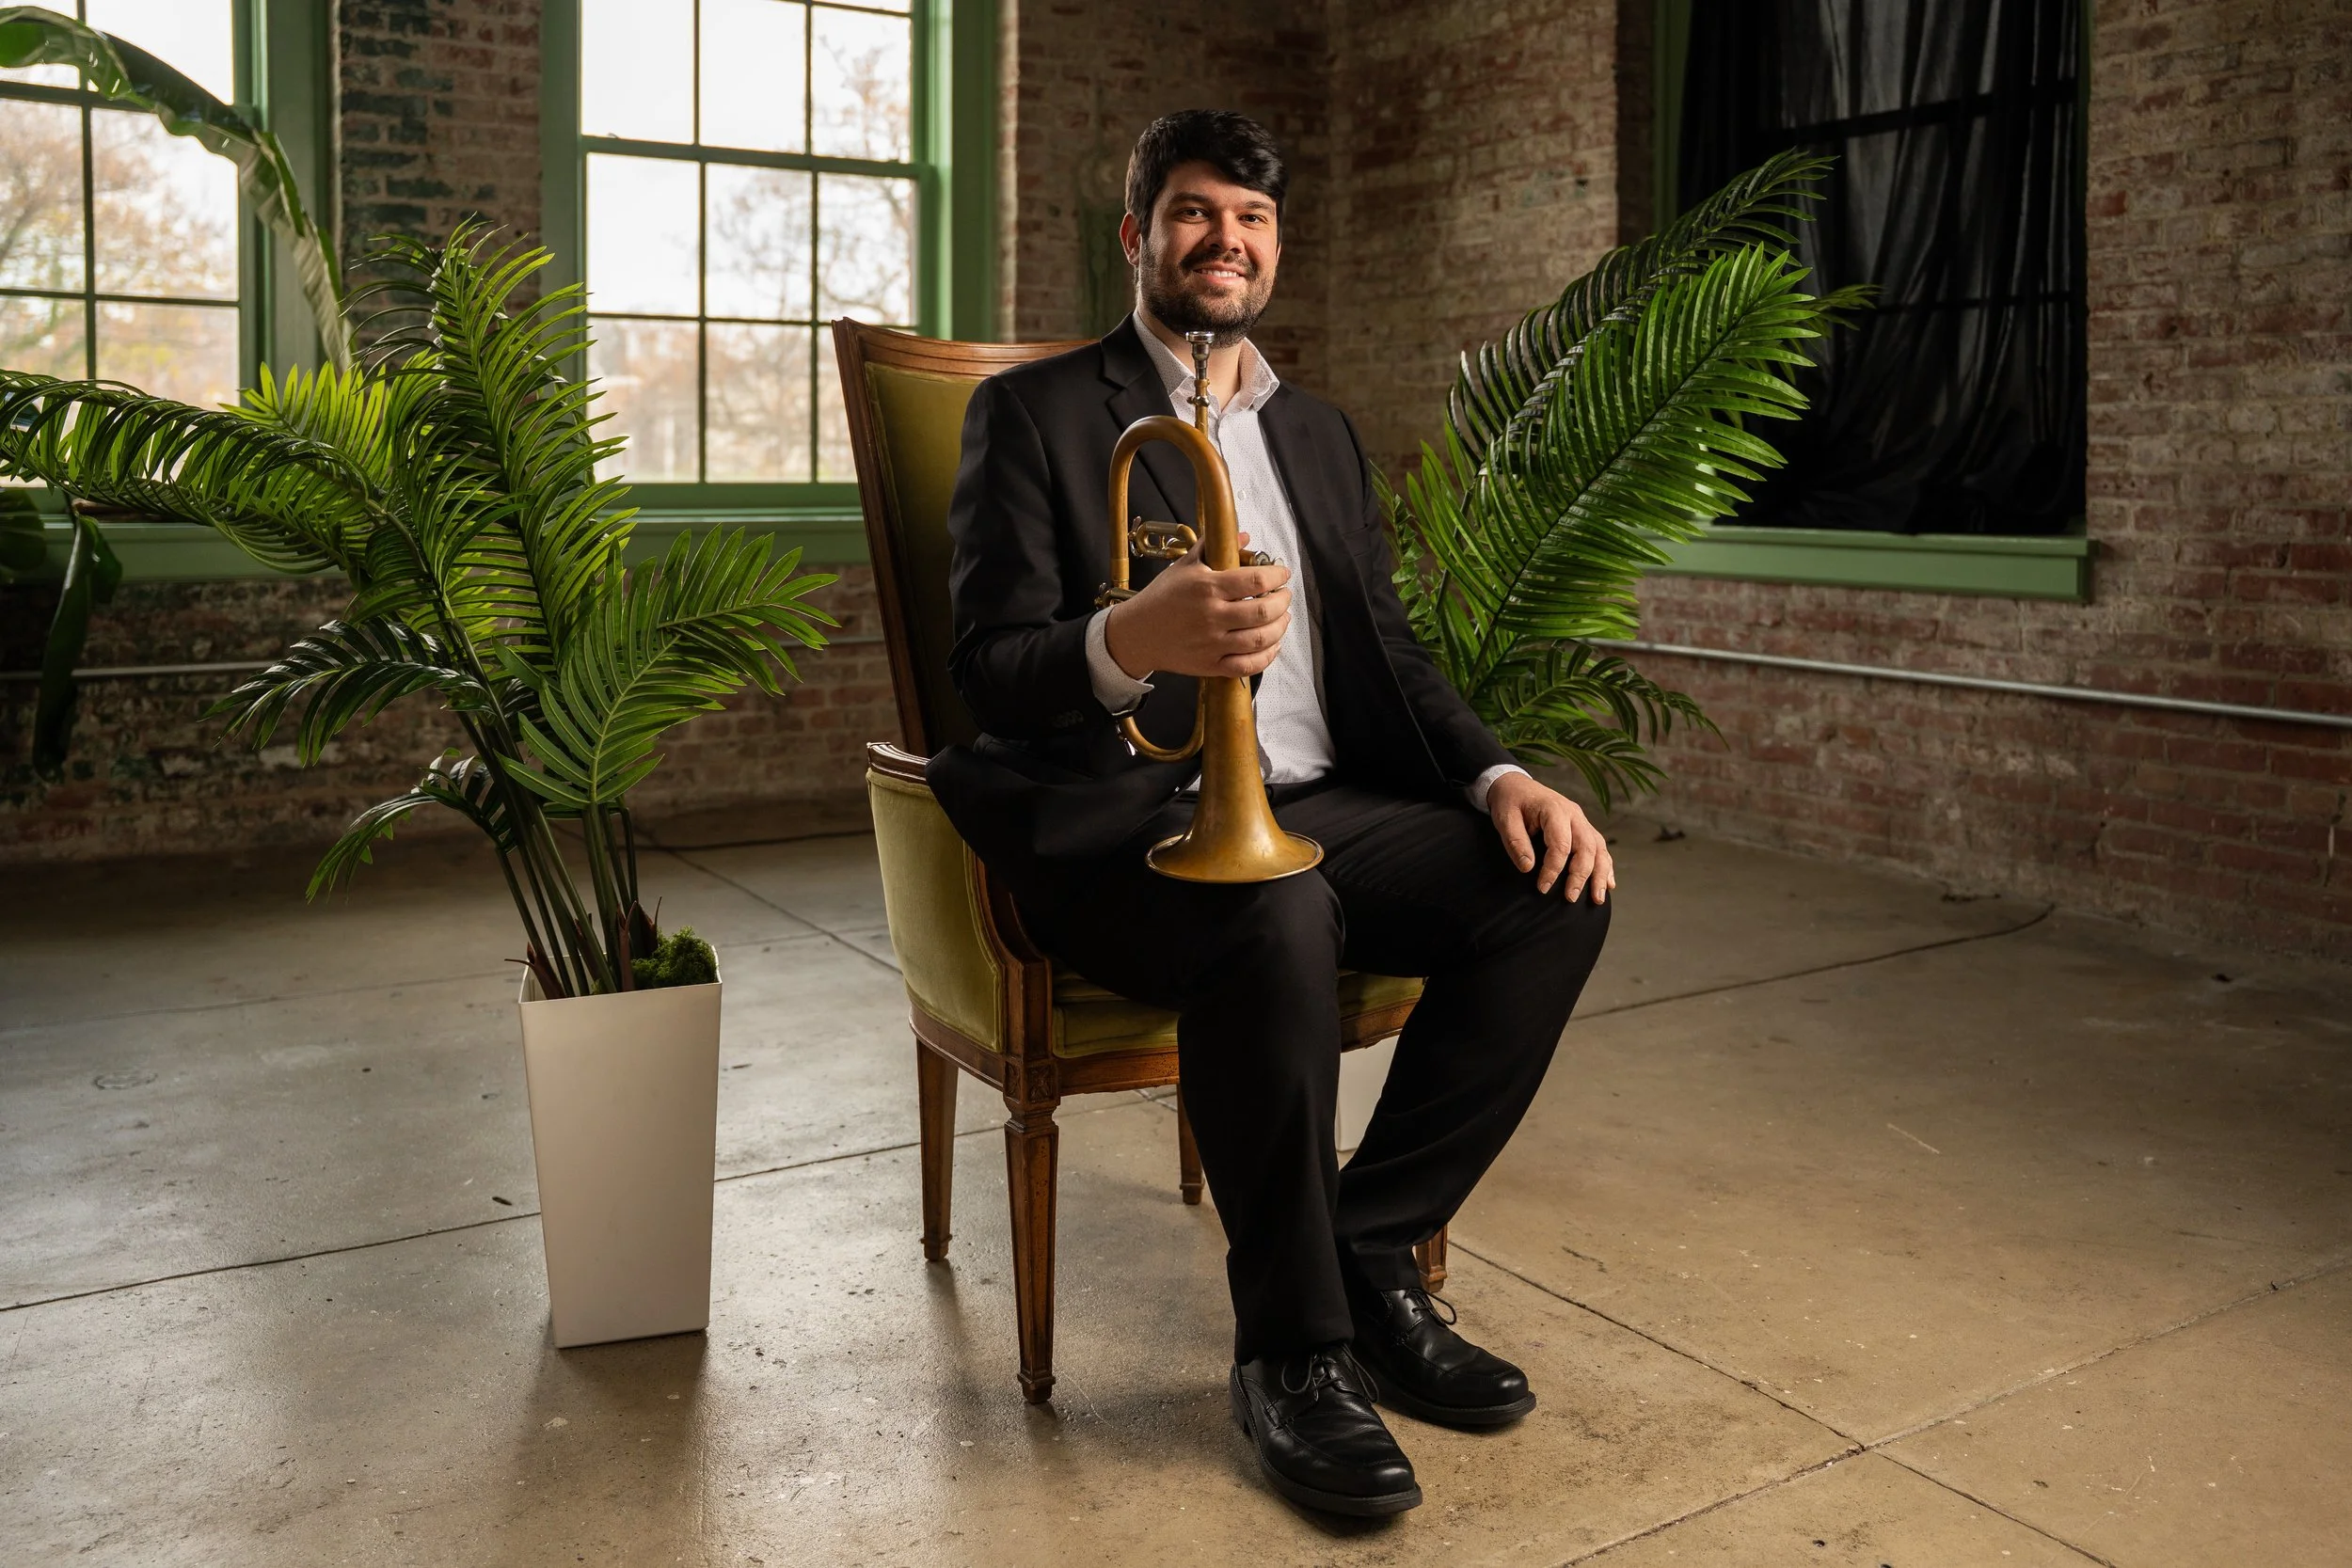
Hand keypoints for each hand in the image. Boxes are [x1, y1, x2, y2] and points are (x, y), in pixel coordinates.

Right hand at [1103, 531, 1290, 679]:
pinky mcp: (1210, 666)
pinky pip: (1248, 665)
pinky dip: (1267, 656)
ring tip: (1283, 618)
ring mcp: (1212, 644)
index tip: (1283, 573)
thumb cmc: (1162, 597)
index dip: (1277, 576)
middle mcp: (1212, 616)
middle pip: (1264, 611)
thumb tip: (1244, 537)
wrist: (1137, 633)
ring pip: (1261, 639)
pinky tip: (1272, 644)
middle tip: (1285, 595)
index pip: (1256, 580)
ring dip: (1280, 627)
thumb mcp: (1185, 565)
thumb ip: (1214, 547)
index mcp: (1207, 587)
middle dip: (1283, 601)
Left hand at [1487, 771, 1613, 904]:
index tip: (1542, 887)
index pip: (1560, 844)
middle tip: (1571, 898)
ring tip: (1598, 898)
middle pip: (1586, 847)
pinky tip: (1608, 883)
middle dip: (1581, 876)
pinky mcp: (1582, 827)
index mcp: (1554, 810)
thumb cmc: (1510, 802)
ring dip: (1601, 874)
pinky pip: (1599, 847)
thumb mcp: (1504, 819)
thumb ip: (1515, 842)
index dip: (1553, 869)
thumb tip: (1528, 868)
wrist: (1515, 785)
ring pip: (1598, 848)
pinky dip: (1606, 865)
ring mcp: (1581, 820)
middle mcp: (1574, 814)